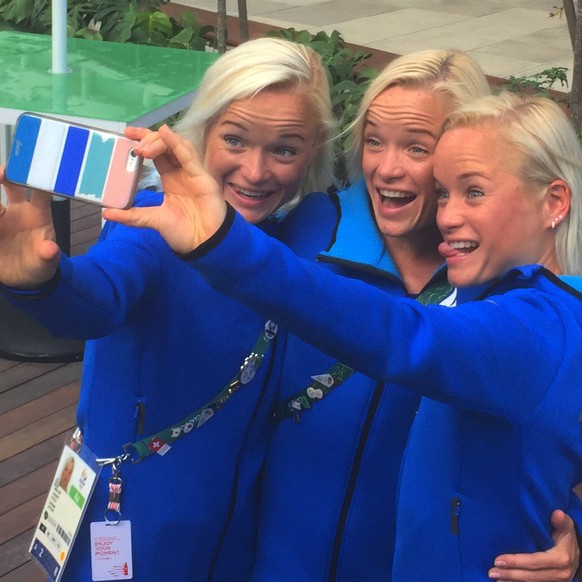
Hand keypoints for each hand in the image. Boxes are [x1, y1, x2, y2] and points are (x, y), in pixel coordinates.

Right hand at [0, 168, 59, 287]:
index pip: (41, 193)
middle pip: (11, 185)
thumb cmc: (40, 264)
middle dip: (4, 175)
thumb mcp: (46, 263)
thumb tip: (51, 250)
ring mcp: (1, 216)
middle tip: (1, 171)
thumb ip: (48, 255)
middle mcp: (19, 210)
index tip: (33, 168)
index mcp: (39, 214)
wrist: (23, 278)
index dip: (39, 180)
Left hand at [104, 125, 226, 253]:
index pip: (157, 152)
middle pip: (167, 145)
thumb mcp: (153, 220)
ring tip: (144, 148)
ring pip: (178, 146)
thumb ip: (132, 216)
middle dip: (149, 138)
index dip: (144, 141)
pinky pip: (189, 156)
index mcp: (171, 179)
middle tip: (133, 141)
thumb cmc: (184, 233)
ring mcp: (193, 173)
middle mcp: (182, 172)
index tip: (127, 135)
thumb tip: (106, 213)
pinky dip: (177, 144)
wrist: (204, 245)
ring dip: (160, 141)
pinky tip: (166, 134)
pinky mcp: (203, 177)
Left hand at [489, 510, 579, 580]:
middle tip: (491, 571)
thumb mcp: (566, 527)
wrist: (578, 552)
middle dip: (510, 574)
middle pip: (532, 576)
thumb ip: (561, 522)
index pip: (535, 561)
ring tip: (495, 577)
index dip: (516, 562)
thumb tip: (557, 513)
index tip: (498, 560)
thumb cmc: (567, 536)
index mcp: (561, 558)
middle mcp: (560, 574)